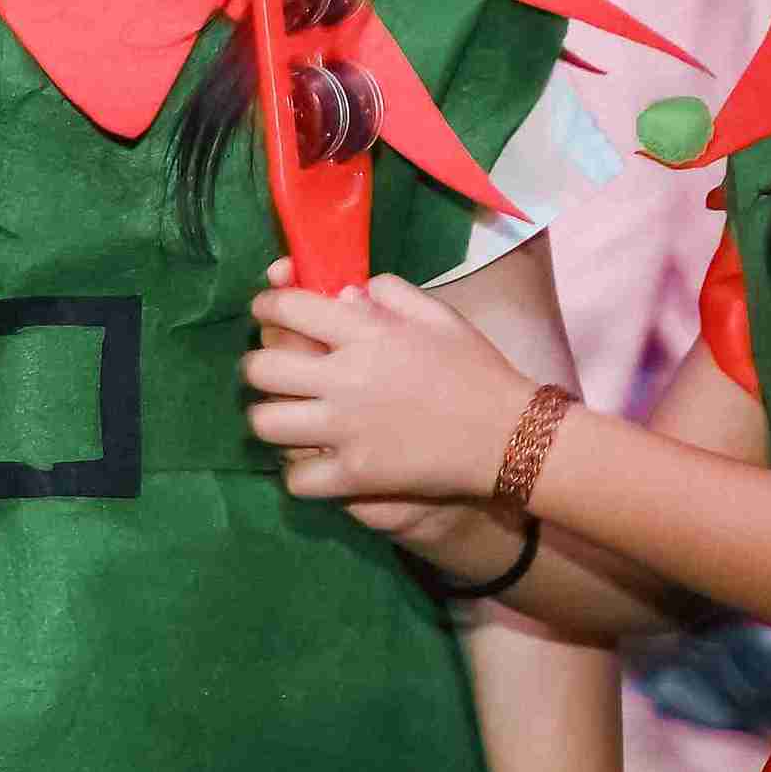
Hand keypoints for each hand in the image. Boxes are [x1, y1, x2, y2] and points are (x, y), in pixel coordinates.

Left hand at [245, 271, 541, 514]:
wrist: (514, 435)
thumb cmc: (477, 370)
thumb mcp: (439, 317)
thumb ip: (390, 295)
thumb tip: (343, 292)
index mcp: (366, 333)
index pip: (287, 308)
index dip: (266, 305)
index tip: (266, 311)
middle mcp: (346, 377)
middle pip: (259, 368)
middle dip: (256, 367)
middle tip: (271, 373)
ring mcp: (346, 429)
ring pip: (264, 423)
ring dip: (268, 419)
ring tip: (285, 417)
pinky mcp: (357, 473)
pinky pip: (296, 478)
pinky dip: (298, 473)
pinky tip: (311, 461)